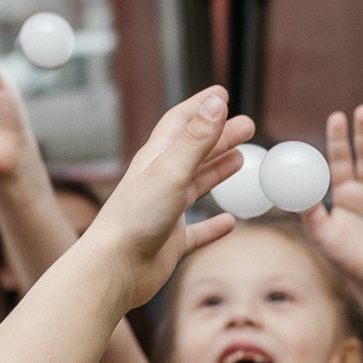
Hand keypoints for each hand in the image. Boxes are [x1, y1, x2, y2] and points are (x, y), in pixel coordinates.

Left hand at [83, 88, 254, 312]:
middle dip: (219, 136)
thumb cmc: (135, 218)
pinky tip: (230, 222)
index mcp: (156, 159)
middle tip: (247, 127)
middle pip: (194, 151)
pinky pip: (198, 230)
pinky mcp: (170, 242)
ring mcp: (165, 211)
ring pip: (196, 185)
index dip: (202, 106)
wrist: (115, 268)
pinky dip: (215, 224)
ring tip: (240, 159)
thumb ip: (196, 139)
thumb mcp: (171, 170)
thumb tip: (217, 104)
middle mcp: (159, 181)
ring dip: (218, 170)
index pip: (181, 122)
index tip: (223, 94)